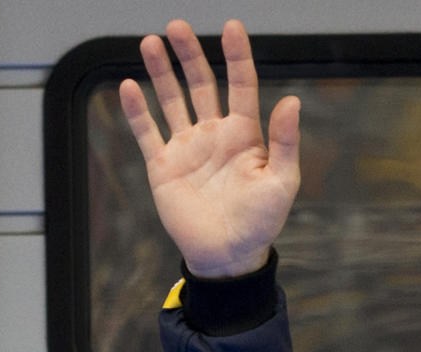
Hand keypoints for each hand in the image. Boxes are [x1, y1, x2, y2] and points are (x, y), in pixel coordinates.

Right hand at [119, 19, 300, 276]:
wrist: (228, 255)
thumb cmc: (261, 222)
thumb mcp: (282, 182)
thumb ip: (286, 142)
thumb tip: (292, 100)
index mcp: (245, 136)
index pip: (241, 86)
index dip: (237, 57)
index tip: (232, 28)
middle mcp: (214, 135)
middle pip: (201, 85)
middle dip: (190, 55)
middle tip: (178, 27)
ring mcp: (187, 149)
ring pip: (172, 101)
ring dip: (161, 73)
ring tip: (152, 42)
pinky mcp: (164, 166)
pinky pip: (148, 132)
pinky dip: (137, 111)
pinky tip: (128, 86)